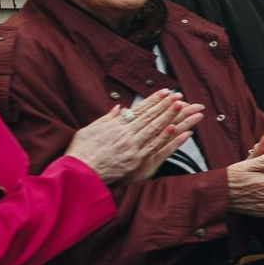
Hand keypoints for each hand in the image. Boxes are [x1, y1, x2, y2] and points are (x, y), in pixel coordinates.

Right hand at [65, 94, 203, 185]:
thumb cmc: (82, 151)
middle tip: (180, 96)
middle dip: (167, 105)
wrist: (79, 173)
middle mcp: (127, 134)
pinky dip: (168, 139)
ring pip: (157, 130)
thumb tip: (119, 108)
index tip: (167, 91)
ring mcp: (133, 147)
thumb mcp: (90, 129)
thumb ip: (107, 118)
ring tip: (184, 107)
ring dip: (171, 117)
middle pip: (151, 117)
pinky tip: (178, 130)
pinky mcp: (137, 161)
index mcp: (117, 125)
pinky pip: (156, 148)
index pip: (140, 109)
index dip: (155, 100)